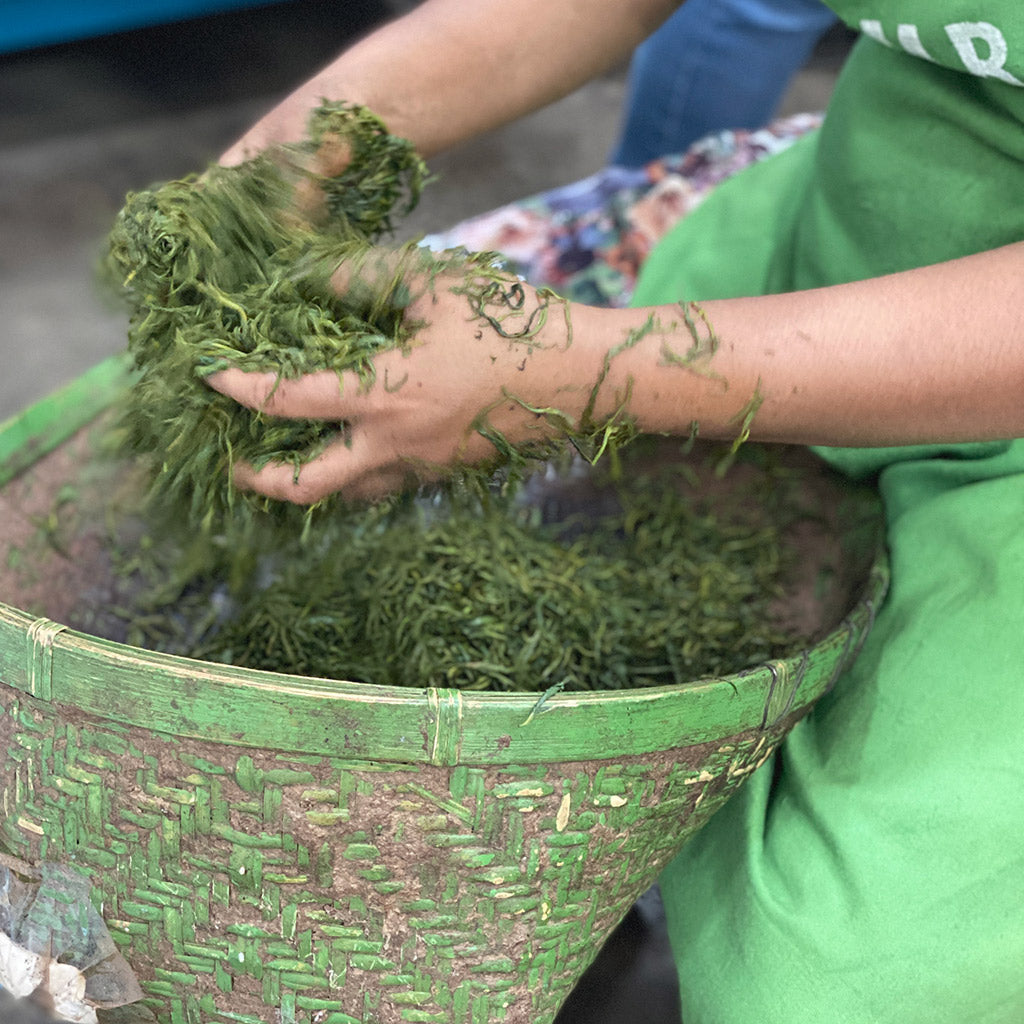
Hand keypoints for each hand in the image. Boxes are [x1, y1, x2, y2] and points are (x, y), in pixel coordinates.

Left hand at [207, 251, 596, 502]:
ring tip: (290, 458)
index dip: (240, 389)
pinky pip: (389, 486)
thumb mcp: (439, 286)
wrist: (586, 379)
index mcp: (386, 395)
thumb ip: (367, 277)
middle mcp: (397, 444)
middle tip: (233, 463)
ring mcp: (425, 467)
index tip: (208, 377)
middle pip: (309, 485)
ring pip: (349, 494)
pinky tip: (359, 447)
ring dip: (311, 483)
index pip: (291, 400)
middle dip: (261, 480)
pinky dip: (358, 476)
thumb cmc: (516, 326)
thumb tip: (311, 276)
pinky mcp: (450, 471)